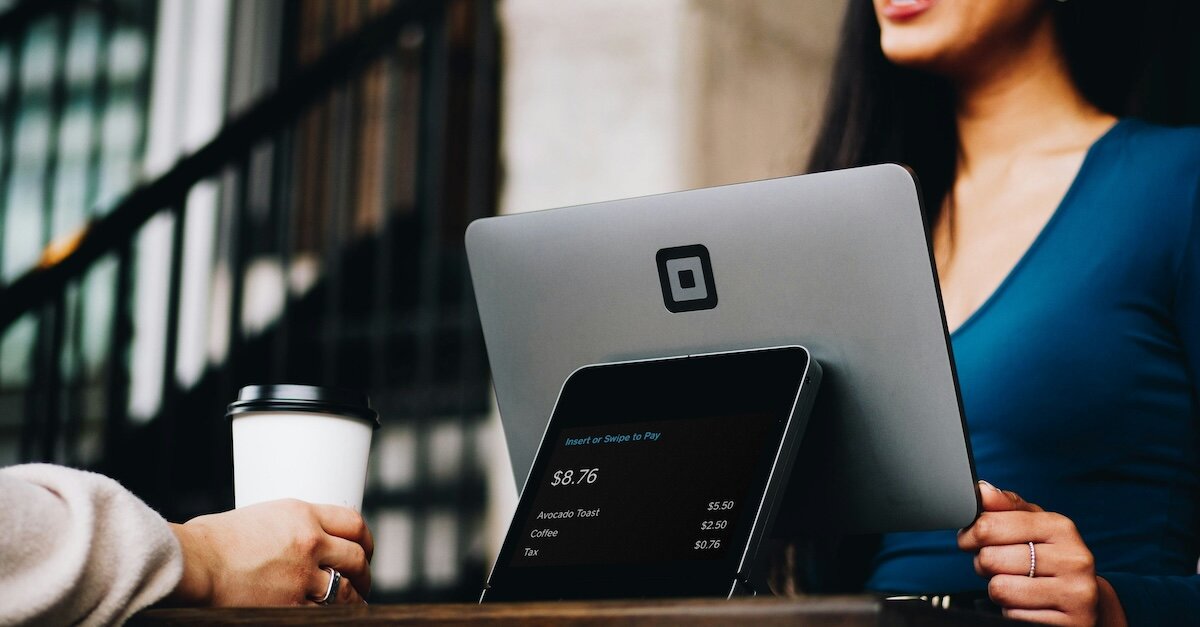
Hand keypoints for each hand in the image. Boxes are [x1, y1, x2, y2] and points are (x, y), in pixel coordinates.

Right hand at [167, 499, 373, 605]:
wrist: (193, 563)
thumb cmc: (209, 541)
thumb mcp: (257, 518)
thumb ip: (285, 528)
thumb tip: (294, 540)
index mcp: (301, 514)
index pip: (353, 522)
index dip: (365, 539)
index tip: (364, 548)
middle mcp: (310, 541)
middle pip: (357, 556)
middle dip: (364, 571)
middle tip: (363, 580)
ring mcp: (303, 574)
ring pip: (347, 588)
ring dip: (354, 597)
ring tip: (355, 602)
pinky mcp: (291, 604)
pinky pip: (325, 612)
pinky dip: (331, 614)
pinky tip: (333, 616)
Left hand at [958, 481, 1125, 625]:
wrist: (1085, 602)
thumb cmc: (1051, 558)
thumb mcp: (1034, 526)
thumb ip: (1006, 507)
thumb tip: (982, 491)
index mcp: (1060, 527)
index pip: (990, 525)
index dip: (970, 534)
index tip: (968, 540)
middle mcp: (1073, 558)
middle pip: (990, 558)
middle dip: (984, 564)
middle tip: (997, 566)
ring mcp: (1075, 593)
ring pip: (999, 589)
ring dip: (997, 589)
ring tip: (1015, 584)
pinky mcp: (1069, 623)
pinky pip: (1013, 615)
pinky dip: (1012, 611)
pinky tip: (1028, 605)